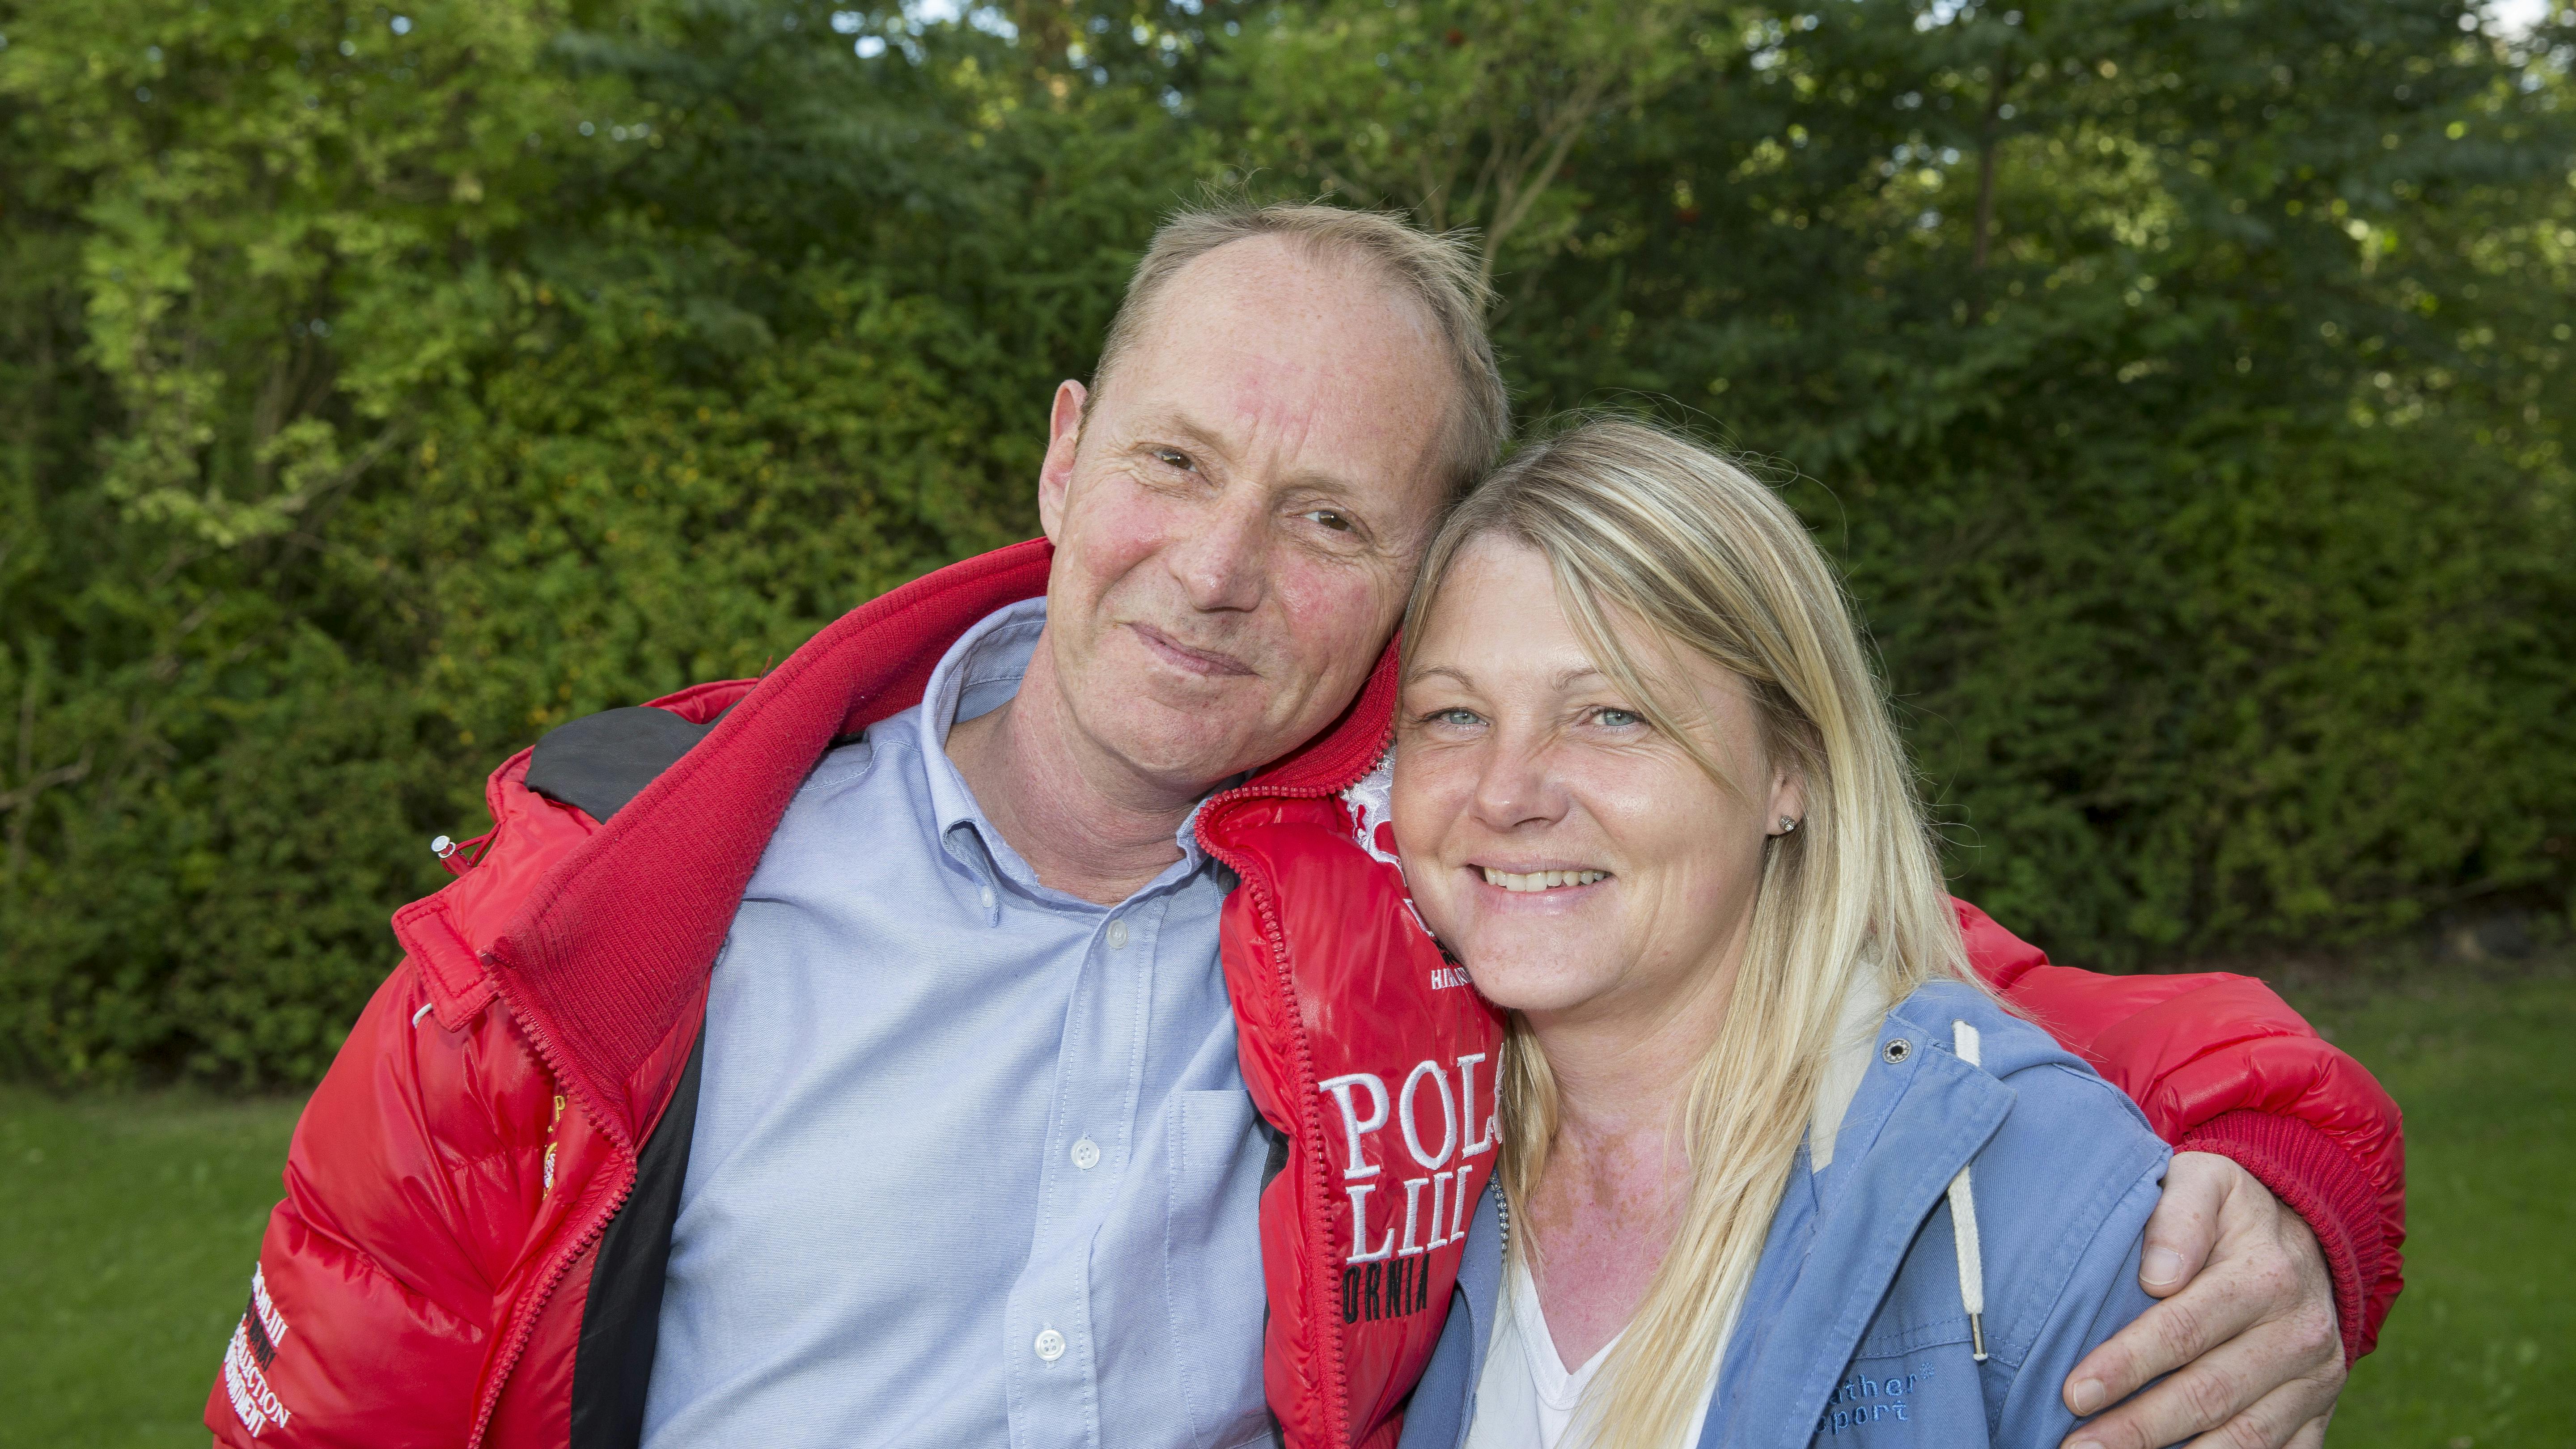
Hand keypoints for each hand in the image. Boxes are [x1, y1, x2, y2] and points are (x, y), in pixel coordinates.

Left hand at [2061, 1152, 2345, 1448]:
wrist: (2309, 1234)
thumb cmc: (2232, 1211)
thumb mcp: (2206, 1181)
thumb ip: (2178, 1215)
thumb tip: (2157, 1276)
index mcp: (2266, 1277)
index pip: (2184, 1330)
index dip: (2127, 1365)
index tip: (2075, 1392)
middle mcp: (2299, 1335)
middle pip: (2208, 1394)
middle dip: (2137, 1429)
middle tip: (2077, 1448)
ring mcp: (2314, 1381)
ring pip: (2243, 1439)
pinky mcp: (2318, 1412)